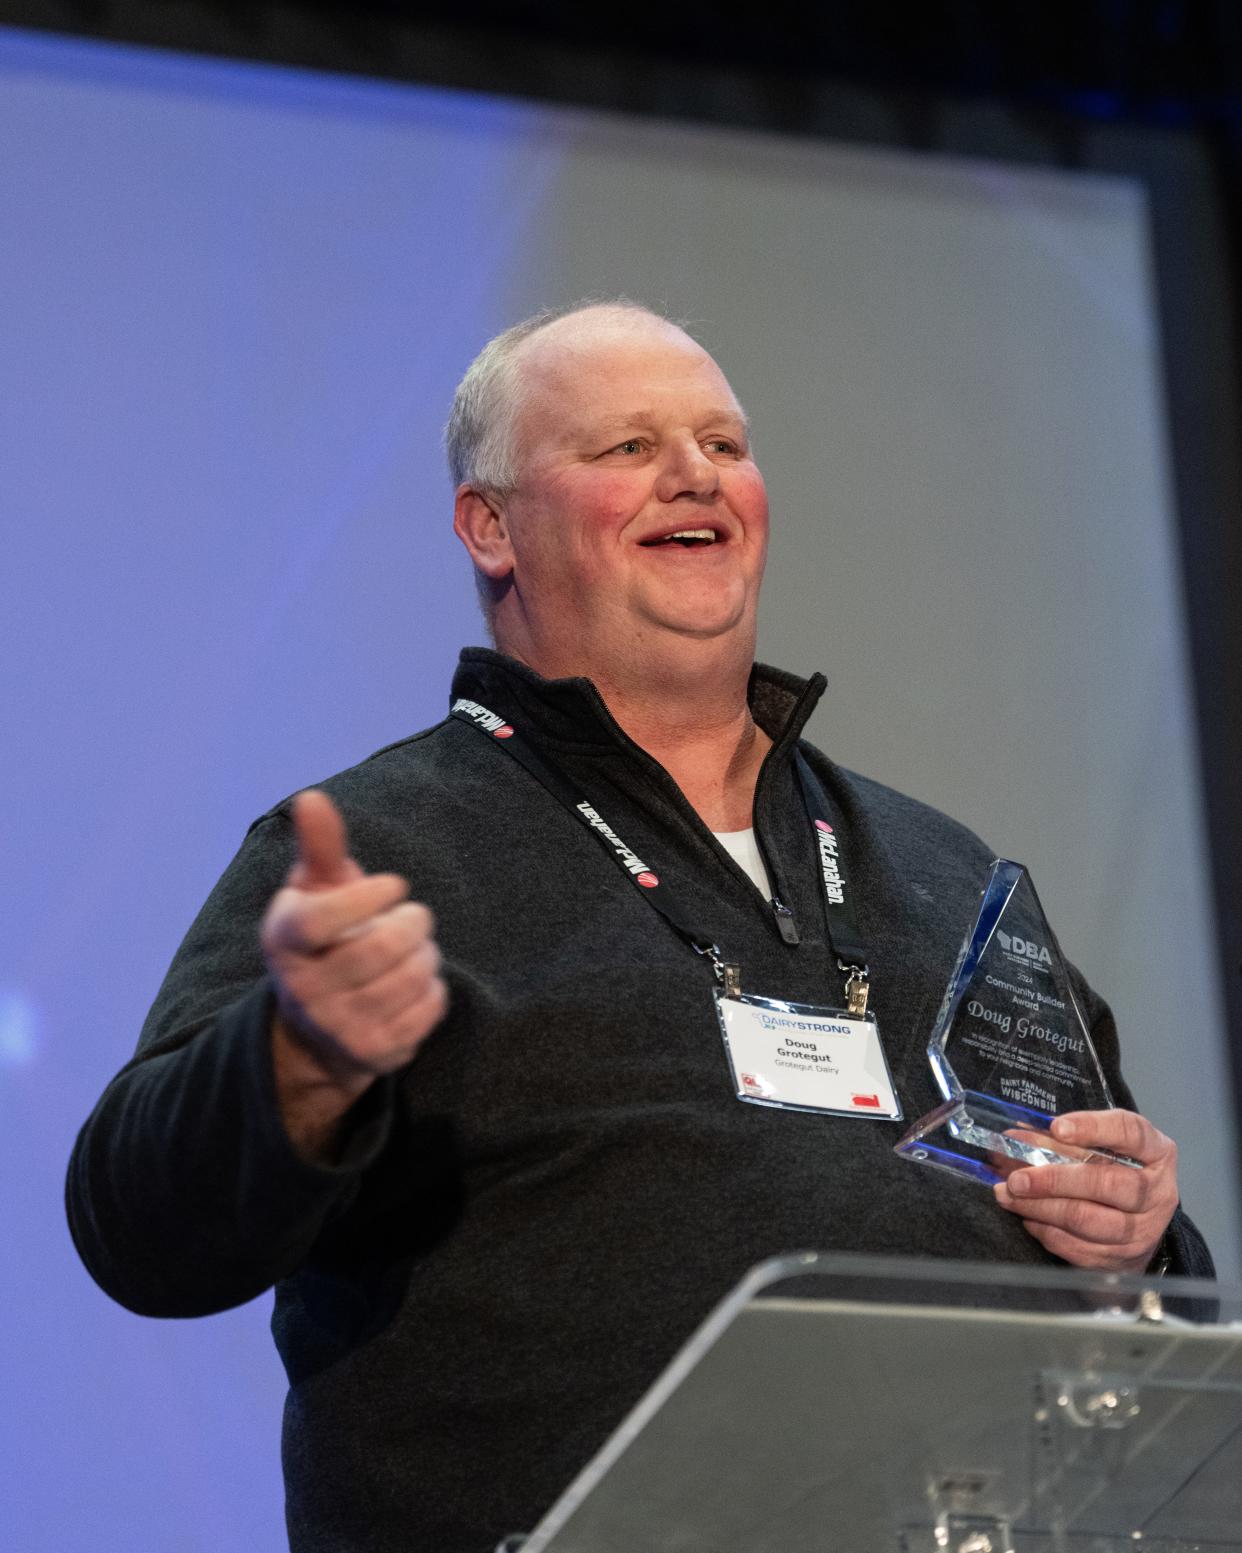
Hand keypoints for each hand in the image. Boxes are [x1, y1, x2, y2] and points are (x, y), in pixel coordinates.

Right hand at [261, 790, 446, 1130]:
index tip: (392, 886)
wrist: (318, 1029)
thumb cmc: (325, 940)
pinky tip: (414, 983)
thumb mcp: (314, 892)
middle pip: (382, 946)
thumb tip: (312, 797)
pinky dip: (434, 987)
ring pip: (412, 975)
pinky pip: (430, 1006)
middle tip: (411, 918)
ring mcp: (340, 1027)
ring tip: (412, 950)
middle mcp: (305, 990)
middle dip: (413, 922)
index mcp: (284, 942)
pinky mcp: (376, 1052)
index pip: (323, 918)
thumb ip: (320, 847)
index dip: (369, 895)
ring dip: (426, 953)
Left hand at [992, 1110, 1178, 1272]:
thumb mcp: (1105, 1148)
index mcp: (1157, 1153)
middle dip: (1053, 1180)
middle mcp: (1156, 1192)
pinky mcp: (1125, 1257)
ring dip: (1040, 1207)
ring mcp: (1143, 1229)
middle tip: (1016, 1178)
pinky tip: (1028, 1218)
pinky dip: (1046, 1231)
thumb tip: (1017, 1138)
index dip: (1092, 1128)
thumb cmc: (1118, 1174)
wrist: (1140, 1226)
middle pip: (1105, 1183)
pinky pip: (1078, 1246)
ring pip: (1086, 1219)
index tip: (1056, 1128)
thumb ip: (1066, 1140)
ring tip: (1009, 1197)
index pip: (1130, 1131)